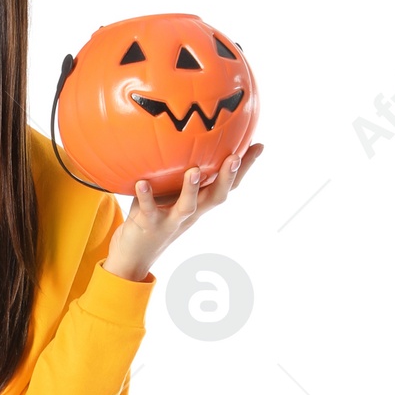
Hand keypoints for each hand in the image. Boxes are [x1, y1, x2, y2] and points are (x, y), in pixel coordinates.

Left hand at [102, 144, 262, 282]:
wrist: (135, 255)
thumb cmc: (155, 215)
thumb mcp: (170, 192)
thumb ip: (178, 171)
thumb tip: (181, 139)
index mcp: (200, 203)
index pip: (228, 185)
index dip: (244, 168)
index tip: (259, 146)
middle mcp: (191, 212)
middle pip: (216, 196)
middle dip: (228, 177)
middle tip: (235, 156)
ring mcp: (172, 220)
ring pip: (187, 206)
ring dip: (191, 189)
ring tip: (193, 170)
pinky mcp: (149, 225)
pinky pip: (148, 209)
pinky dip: (146, 196)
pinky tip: (141, 182)